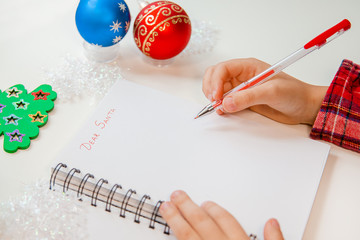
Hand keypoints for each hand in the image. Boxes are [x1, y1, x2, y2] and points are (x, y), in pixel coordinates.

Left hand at [160, 190, 283, 239]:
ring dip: (176, 221)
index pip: (225, 221)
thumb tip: (272, 222)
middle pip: (203, 225)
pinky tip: (169, 232)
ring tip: (166, 208)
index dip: (214, 210)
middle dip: (188, 207)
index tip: (205, 202)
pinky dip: (177, 239)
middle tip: (176, 195)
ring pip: (188, 237)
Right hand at [203, 58, 327, 124]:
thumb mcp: (272, 92)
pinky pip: (225, 101)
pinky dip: (220, 106)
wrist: (305, 107)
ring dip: (214, 98)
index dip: (215, 81)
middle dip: (210, 88)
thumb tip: (226, 103)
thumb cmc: (294, 94)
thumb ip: (248, 97)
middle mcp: (242, 76)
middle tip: (214, 102)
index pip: (223, 69)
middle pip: (215, 76)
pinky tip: (223, 111)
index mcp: (249, 67)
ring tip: (219, 108)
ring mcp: (242, 89)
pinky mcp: (243, 101)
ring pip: (218, 89)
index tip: (216, 96)